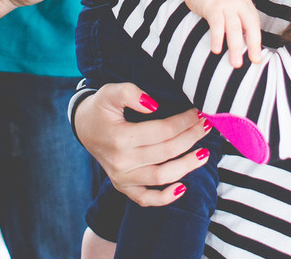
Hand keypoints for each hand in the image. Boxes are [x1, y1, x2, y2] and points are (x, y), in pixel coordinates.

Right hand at [74, 83, 210, 206]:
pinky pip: (146, 199)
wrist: (84, 127)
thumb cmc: (101, 107)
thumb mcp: (110, 91)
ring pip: (161, 177)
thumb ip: (130, 92)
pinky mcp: (123, 187)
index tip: (198, 112)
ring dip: (187, 166)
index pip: (162, 131)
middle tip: (206, 126)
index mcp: (119, 138)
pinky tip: (183, 188)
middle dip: (191, 138)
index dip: (184, 122)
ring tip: (204, 154)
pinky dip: (166, 198)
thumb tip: (154, 104)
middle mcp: (121, 162)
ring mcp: (122, 178)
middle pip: (166, 152)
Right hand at [181, 0, 262, 66]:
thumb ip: (238, 17)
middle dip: (253, 45)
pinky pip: (217, 24)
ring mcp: (226, 4)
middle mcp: (238, 3)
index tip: (256, 57)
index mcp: (245, 3)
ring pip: (234, 28)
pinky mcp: (212, 6)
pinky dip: (217, 38)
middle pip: (249, 26)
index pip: (255, 24)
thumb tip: (243, 40)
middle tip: (254, 61)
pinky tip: (216, 50)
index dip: (257, 41)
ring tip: (235, 63)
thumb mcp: (231, 2)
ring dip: (235, 47)